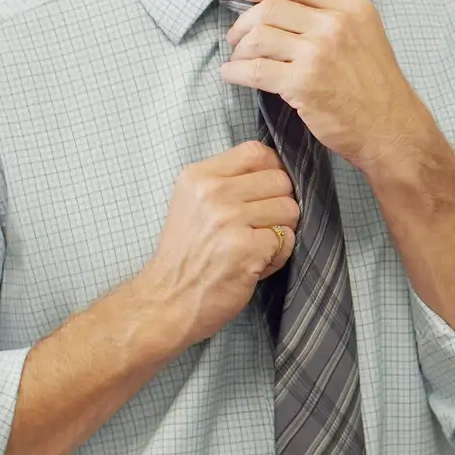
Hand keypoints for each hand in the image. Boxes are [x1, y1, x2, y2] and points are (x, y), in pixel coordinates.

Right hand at [132, 142, 297, 352]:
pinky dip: (278, 256)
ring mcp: (229, 220)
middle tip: (256, 229)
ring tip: (254, 248)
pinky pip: (287, 239)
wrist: (165, 302)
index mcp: (198, 176)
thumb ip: (227, 182)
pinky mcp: (246, 248)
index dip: (272, 171)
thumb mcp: (193, 204)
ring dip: (280, 232)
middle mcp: (212, 193)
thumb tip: (277, 169)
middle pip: (280, 179)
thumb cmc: (185, 256)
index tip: (265, 193)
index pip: (256, 151)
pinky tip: (254, 265)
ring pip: (289, 209)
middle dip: (279, 205)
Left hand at [221, 0, 436, 177]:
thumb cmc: (376, 88)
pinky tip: (232, 75)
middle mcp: (336, 25)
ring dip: (240, 49)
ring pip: (259, 36)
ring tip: (239, 59)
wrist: (391, 129)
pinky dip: (236, 71)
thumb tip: (283, 8)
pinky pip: (255, 70)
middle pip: (272, 8)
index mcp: (353, 9)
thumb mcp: (366, 37)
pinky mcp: (303, 84)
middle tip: (236, 37)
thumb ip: (333, 18)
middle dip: (245, 21)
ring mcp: (319, 54)